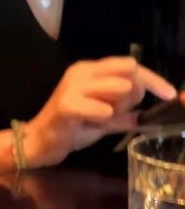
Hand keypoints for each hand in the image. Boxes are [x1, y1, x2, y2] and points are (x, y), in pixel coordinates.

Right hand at [23, 57, 176, 167]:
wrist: (39, 144)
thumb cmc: (70, 130)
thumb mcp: (103, 121)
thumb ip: (124, 116)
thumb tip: (147, 117)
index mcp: (91, 70)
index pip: (130, 65)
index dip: (154, 80)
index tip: (170, 95)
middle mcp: (83, 71)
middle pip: (129, 70)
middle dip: (135, 94)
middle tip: (120, 113)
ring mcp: (74, 85)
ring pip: (119, 86)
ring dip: (120, 107)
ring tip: (103, 118)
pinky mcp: (67, 104)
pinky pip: (100, 108)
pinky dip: (104, 116)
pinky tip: (96, 122)